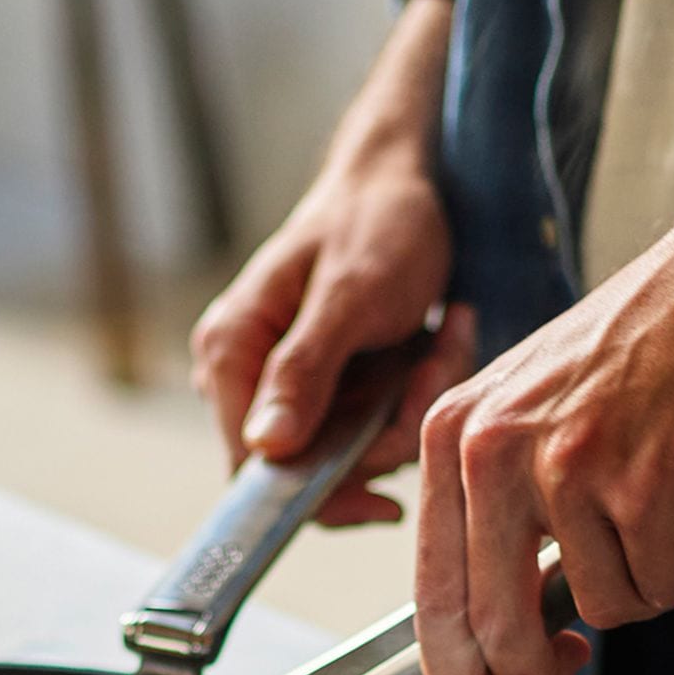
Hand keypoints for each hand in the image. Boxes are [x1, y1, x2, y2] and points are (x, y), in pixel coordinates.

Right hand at [189, 0, 468, 525]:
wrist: (407, 184)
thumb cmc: (375, 225)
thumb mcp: (348, 298)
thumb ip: (303, 372)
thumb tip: (265, 448)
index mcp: (230, 353)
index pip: (256, 470)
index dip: (324, 490)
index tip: (389, 482)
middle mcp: (250, 378)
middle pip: (316, 468)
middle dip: (387, 433)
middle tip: (431, 368)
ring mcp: (294, 385)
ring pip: (359, 451)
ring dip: (414, 408)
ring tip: (443, 339)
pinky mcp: (336, 388)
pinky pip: (380, 426)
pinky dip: (420, 394)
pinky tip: (440, 339)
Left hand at [414, 214, 673, 674]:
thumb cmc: (647, 348)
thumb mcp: (529, 409)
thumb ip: (498, 506)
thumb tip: (499, 623)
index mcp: (452, 437)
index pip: (433, 596)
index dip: (461, 670)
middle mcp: (493, 455)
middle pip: (498, 632)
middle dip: (534, 674)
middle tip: (566, 667)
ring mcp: (566, 475)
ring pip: (602, 609)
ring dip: (648, 580)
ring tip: (673, 508)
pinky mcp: (641, 494)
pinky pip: (663, 584)